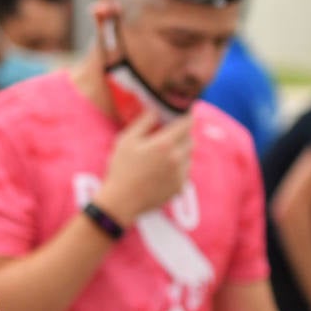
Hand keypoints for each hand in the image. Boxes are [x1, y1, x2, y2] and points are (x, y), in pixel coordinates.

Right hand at [92, 110, 192, 226]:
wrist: (121, 201)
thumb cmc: (120, 169)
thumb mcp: (125, 141)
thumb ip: (143, 123)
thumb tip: (156, 110)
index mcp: (164, 144)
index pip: (187, 123)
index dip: (187, 116)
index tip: (184, 114)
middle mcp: (177, 158)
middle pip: (191, 139)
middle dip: (183, 135)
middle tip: (169, 135)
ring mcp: (181, 174)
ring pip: (190, 156)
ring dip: (182, 151)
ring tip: (164, 155)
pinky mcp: (180, 187)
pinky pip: (186, 172)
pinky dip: (179, 167)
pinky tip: (162, 170)